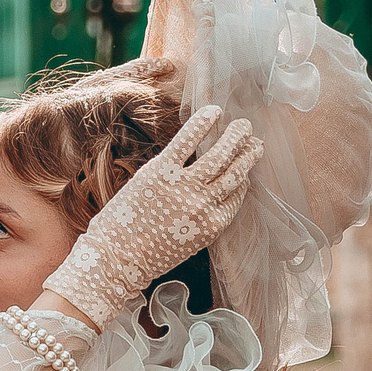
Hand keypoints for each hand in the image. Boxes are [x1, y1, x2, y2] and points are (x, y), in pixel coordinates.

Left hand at [41, 107, 259, 327]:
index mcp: (213, 224)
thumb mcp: (187, 242)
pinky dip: (203, 123)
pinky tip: (213, 112)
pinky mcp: (161, 171)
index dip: (245, 177)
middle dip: (248, 154)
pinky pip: (187, 141)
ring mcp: (184, 186)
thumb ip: (203, 218)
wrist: (117, 259)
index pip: (238, 194)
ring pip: (219, 155)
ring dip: (234, 136)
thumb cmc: (148, 255)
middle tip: (255, 140)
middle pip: (235, 173)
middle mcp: (204, 204)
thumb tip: (211, 196)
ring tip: (242, 124)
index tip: (247, 164)